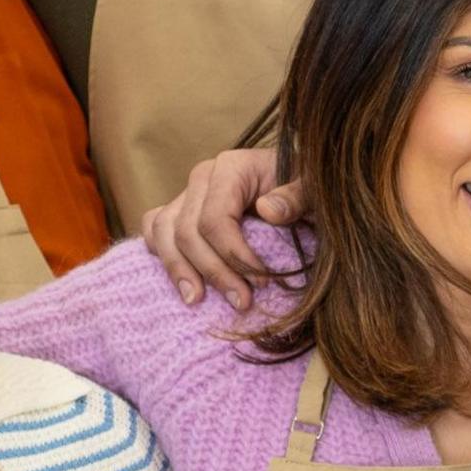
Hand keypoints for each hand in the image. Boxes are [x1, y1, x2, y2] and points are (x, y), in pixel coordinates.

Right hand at [141, 145, 303, 310]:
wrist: (299, 182)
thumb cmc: (307, 187)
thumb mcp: (314, 189)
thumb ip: (296, 197)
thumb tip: (267, 210)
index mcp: (232, 168)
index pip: (215, 219)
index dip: (234, 255)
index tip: (261, 281)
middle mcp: (202, 178)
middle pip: (188, 232)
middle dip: (214, 272)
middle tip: (242, 302)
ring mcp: (187, 194)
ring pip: (164, 233)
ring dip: (179, 271)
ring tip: (197, 301)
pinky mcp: (180, 210)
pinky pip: (156, 230)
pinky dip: (163, 256)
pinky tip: (180, 281)